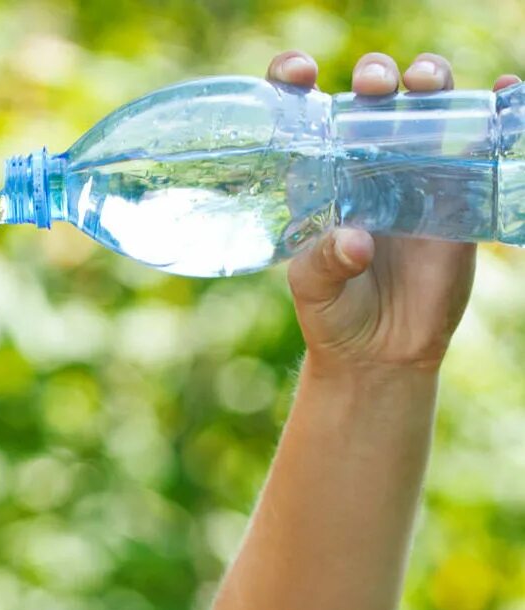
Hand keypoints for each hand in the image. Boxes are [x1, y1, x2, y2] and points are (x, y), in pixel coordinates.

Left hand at [267, 50, 518, 373]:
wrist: (381, 352)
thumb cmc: (333, 315)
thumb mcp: (313, 292)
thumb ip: (325, 262)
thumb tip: (357, 240)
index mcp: (320, 177)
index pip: (304, 115)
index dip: (296, 82)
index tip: (301, 74)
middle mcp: (365, 163)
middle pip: (372, 97)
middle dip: (374, 76)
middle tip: (373, 87)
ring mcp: (413, 172)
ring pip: (425, 106)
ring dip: (428, 80)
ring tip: (424, 83)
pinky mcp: (457, 191)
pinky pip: (476, 142)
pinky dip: (490, 109)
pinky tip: (496, 94)